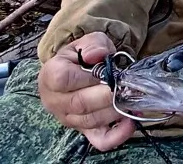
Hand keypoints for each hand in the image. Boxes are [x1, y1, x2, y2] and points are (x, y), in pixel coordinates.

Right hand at [38, 32, 134, 150]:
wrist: (74, 71)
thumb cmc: (80, 57)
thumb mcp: (87, 42)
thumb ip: (94, 44)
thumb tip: (98, 54)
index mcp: (51, 75)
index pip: (64, 79)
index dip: (88, 76)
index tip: (107, 71)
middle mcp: (55, 101)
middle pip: (80, 104)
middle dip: (108, 95)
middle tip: (127, 86)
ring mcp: (68, 118)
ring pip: (91, 121)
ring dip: (115, 110)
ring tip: (131, 98)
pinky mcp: (83, 130)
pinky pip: (99, 140)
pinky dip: (117, 135)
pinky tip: (130, 122)